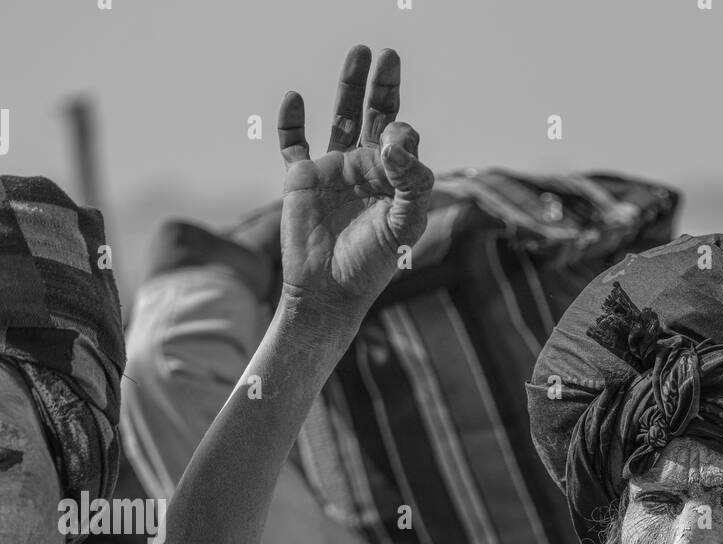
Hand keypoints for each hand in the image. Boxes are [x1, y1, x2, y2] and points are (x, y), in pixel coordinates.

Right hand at [277, 45, 433, 323]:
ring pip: (341, 119)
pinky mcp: (301, 179)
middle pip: (376, 117)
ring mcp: (333, 172)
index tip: (396, 146)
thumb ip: (412, 183)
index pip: (402, 141)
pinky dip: (291, 121)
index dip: (401, 135)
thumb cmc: (372, 265)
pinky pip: (293, 143)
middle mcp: (366, 171)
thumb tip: (399, 138)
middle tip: (388, 54)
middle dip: (383, 87)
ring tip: (360, 52)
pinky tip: (296, 98)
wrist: (329, 293)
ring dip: (349, 86)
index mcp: (394, 182)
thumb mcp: (404, 226)